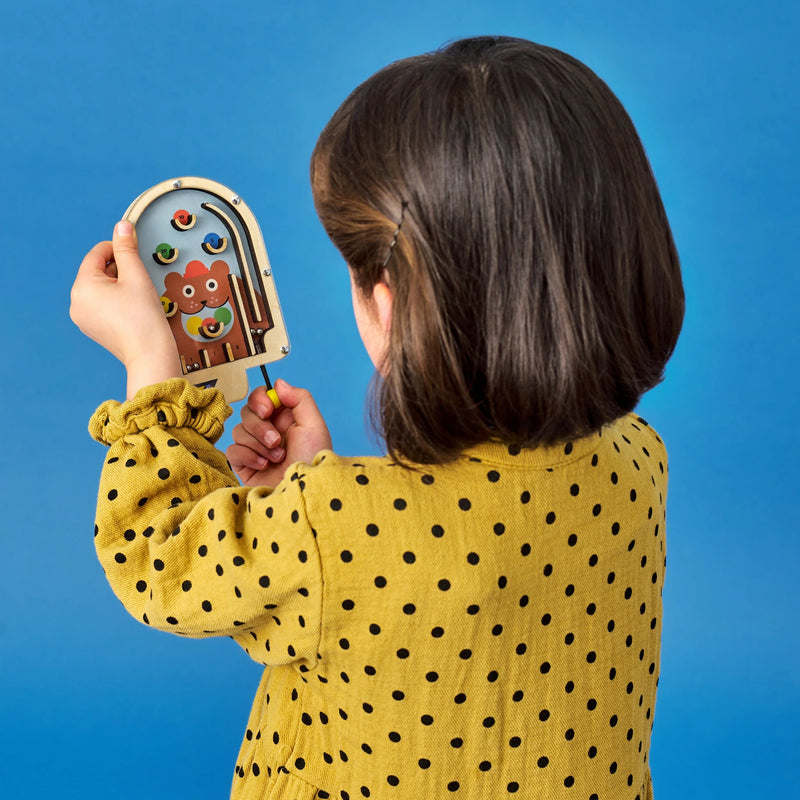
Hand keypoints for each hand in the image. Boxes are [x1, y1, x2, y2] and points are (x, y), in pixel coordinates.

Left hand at [71, 221, 180, 397]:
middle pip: (96, 272)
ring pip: (99, 289)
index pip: (97, 254)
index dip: (117, 249)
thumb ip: (127, 249)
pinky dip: (115, 301)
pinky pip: (100, 306)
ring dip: (117, 285)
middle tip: (140, 279)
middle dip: (118, 270)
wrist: (150, 354)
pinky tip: (132, 309)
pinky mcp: (92, 329)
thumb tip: (122, 226)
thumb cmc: (143, 316)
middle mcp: (76, 302)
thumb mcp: (136, 276)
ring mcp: (82, 318)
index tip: (135, 252)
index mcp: (83, 286)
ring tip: (137, 296)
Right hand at [227, 380, 332, 486]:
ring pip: (238, 430)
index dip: (260, 399)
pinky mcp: (244, 465)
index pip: (261, 397)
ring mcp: (255, 449)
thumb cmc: (313, 462)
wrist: (303, 495)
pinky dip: (248, 456)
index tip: (267, 409)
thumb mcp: (314, 426)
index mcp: (285, 419)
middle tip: (276, 441)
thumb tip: (278, 383)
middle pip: (247, 412)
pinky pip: (233, 450)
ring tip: (276, 458)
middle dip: (260, 426)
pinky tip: (264, 466)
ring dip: (258, 444)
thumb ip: (300, 398)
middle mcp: (269, 431)